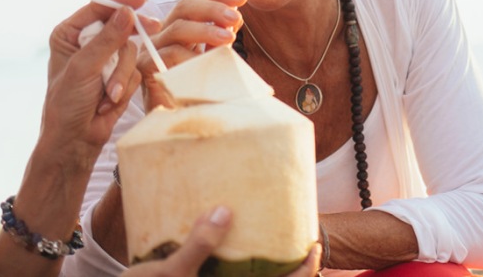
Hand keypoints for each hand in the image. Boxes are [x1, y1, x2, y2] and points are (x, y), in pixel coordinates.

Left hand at [42, 0, 153, 154]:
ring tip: (109, 95)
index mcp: (70, 34)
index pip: (98, 9)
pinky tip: (109, 102)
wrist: (74, 140)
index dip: (120, 3)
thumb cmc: (67, 104)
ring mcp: (105, 60)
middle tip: (155, 27)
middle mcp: (87, 43)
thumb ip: (107, 40)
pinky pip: (135, 71)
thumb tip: (127, 12)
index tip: (141, 2)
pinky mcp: (119, 76)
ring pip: (130, 51)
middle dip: (129, 39)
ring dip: (122, 75)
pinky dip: (126, 87)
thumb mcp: (85, 68)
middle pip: (120, 27)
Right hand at [120, 207, 321, 276]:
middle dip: (289, 266)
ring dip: (264, 265)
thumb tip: (224, 212)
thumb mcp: (170, 271)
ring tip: (265, 235)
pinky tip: (228, 243)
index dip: (305, 270)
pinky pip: (229, 276)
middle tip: (294, 236)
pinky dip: (238, 264)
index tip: (312, 244)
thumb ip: (199, 244)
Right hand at [140, 0, 246, 109]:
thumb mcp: (213, 59)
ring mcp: (152, 49)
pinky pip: (169, 55)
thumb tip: (235, 17)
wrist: (174, 122)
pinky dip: (192, 57)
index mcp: (180, 26)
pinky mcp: (145, 68)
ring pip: (177, 28)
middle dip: (213, 7)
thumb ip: (221, 38)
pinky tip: (208, 64)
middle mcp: (164, 33)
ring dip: (205, 29)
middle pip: (184, 6)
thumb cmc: (195, 90)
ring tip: (229, 39)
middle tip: (236, 17)